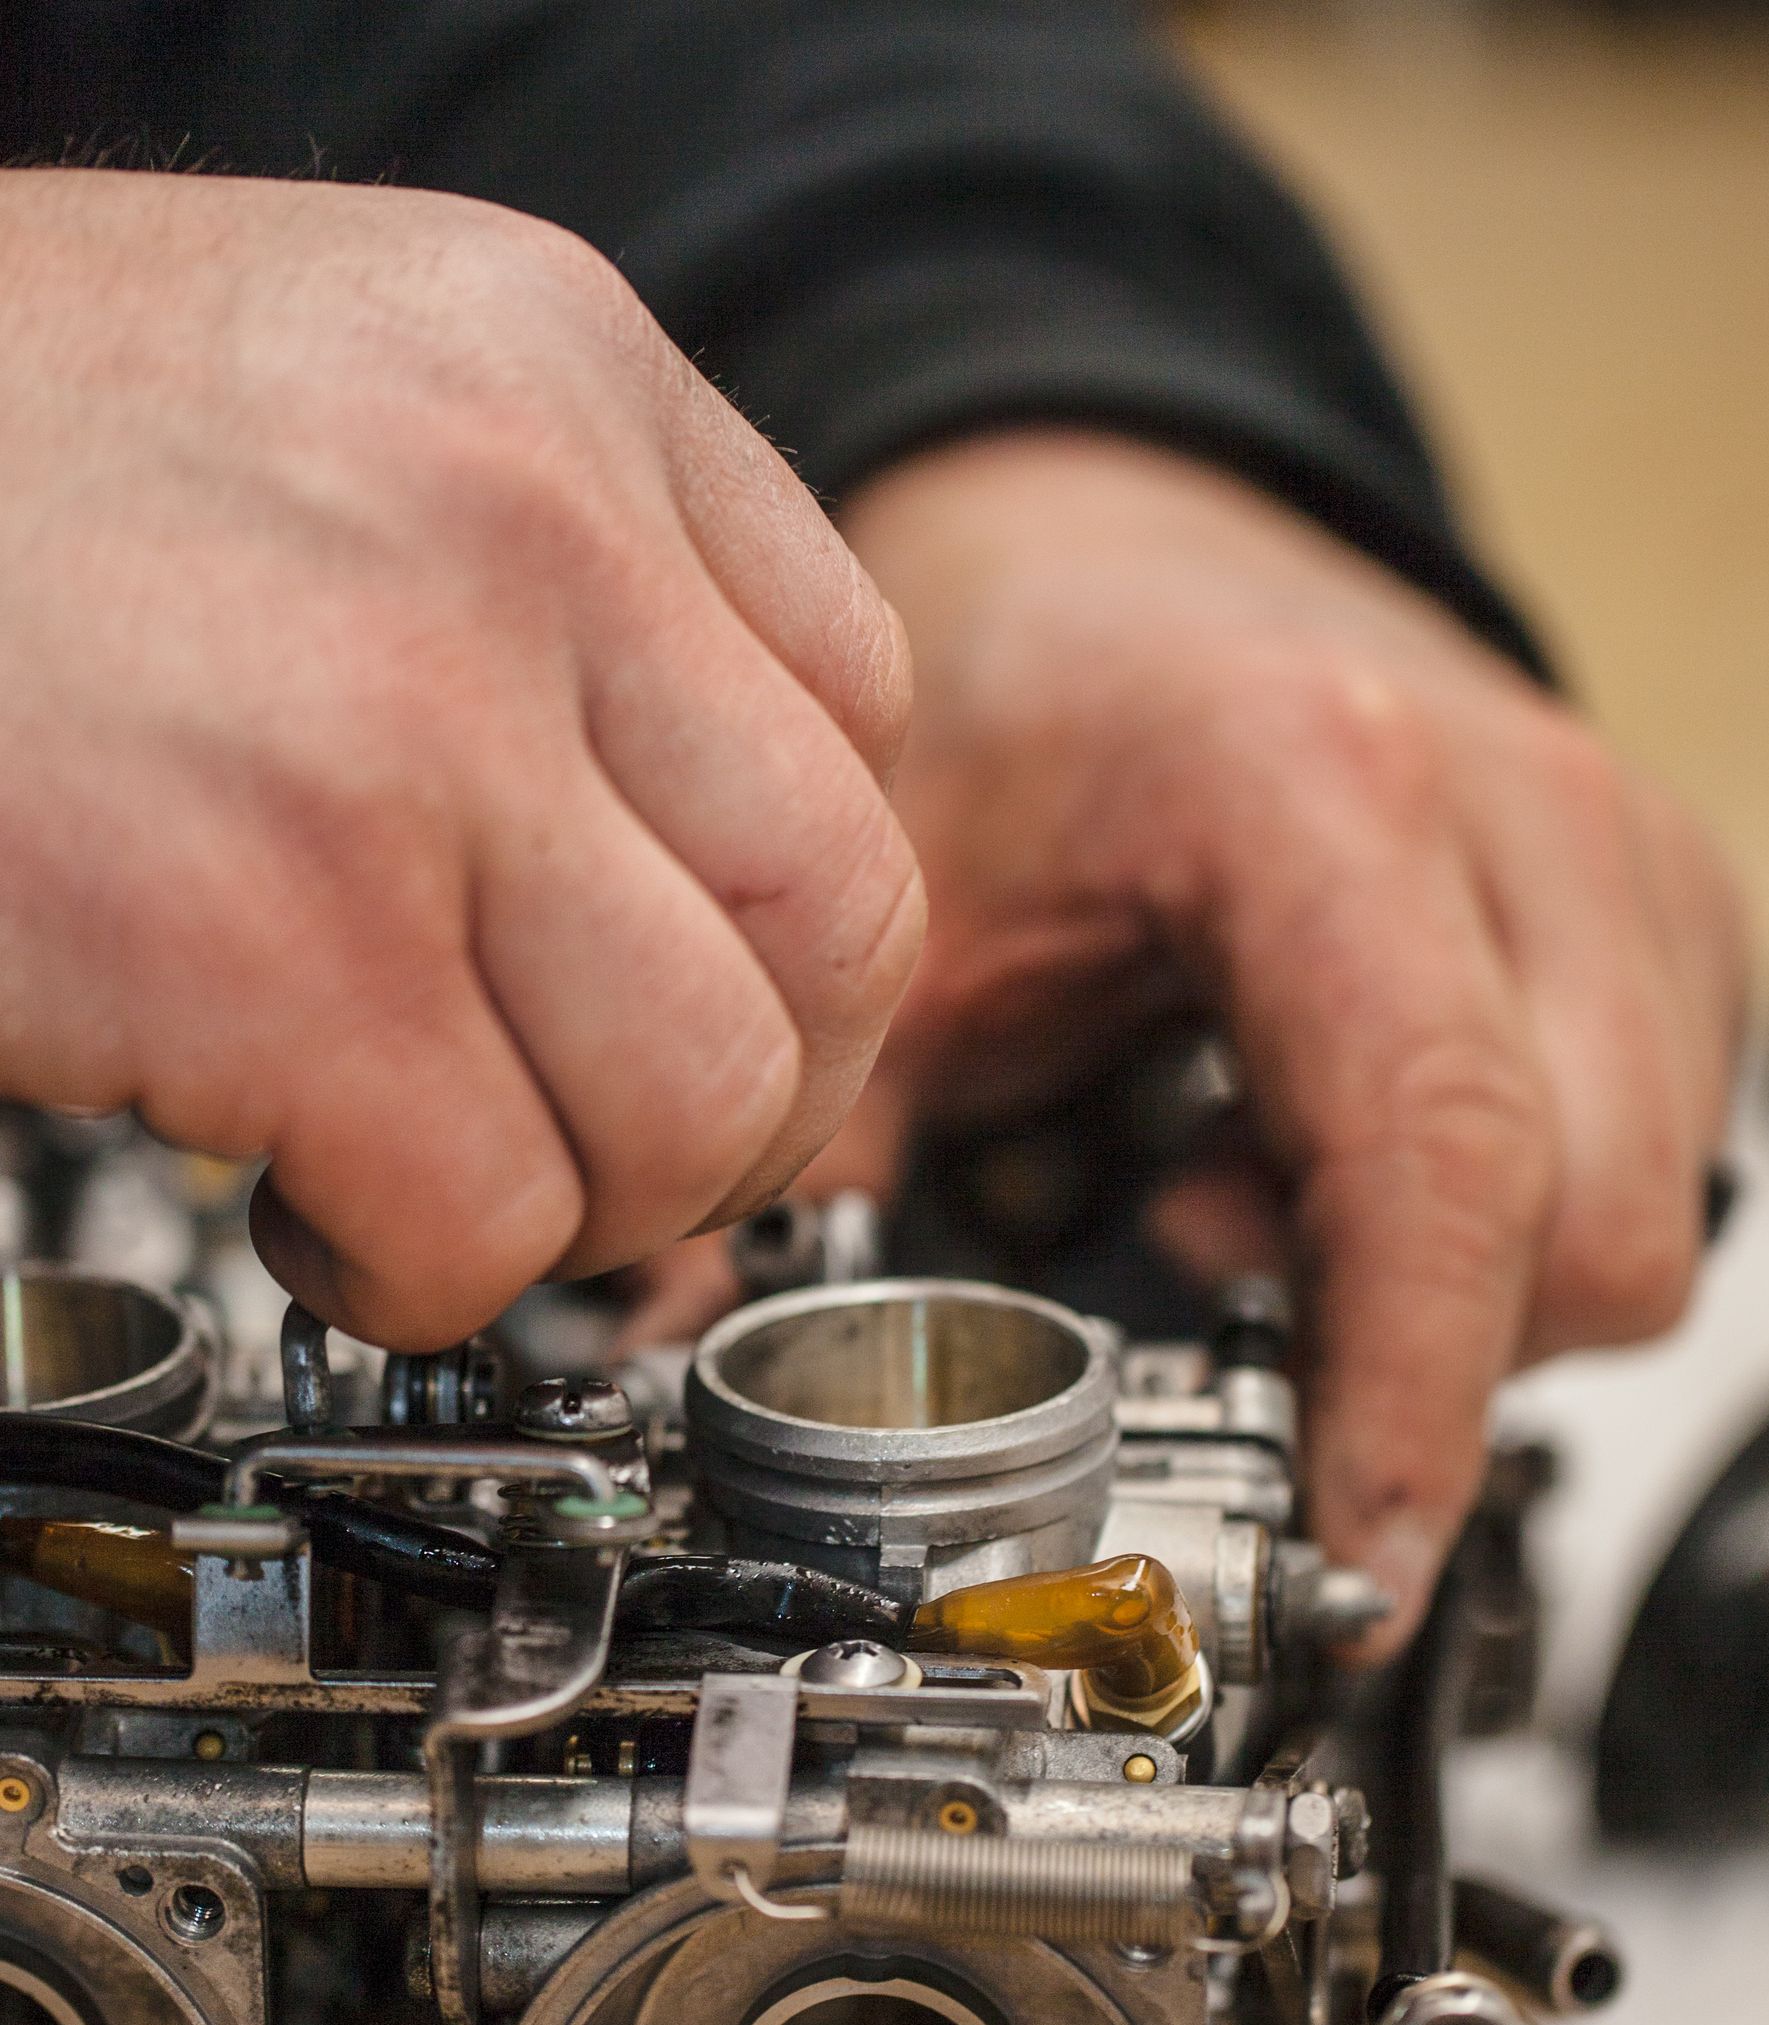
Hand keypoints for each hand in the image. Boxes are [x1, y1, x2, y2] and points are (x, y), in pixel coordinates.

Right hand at [0, 172, 922, 1347]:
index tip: (704, 998)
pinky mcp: (267, 938)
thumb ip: (536, 578)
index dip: (789, 917)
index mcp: (549, 368)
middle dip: (748, 1099)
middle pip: (841, 921)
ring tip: (439, 1171)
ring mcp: (406, 728)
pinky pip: (491, 1215)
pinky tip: (311, 1203)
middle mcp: (519, 521)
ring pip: (705, 1098)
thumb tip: (687, 847)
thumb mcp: (314, 408)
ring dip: (590, 1205)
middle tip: (608, 1142)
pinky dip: (422, 1271)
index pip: (860, 707)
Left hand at [781, 431, 1742, 1649]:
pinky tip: (1333, 1153)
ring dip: (1467, 1290)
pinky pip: (1656, 1159)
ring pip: (1644, 1219)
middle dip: (1426, 1349)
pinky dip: (1510, 1222)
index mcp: (1324, 794)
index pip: (1443, 1160)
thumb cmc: (1033, 695)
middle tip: (1205, 1281)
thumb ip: (815, 1149)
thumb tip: (700, 1373)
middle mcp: (1522, 817)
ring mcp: (1618, 862)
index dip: (1404, 1398)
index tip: (1347, 1560)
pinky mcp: (1659, 913)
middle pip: (1590, 1235)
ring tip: (1252, 1201)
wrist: (1131, 549)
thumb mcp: (894, 912)